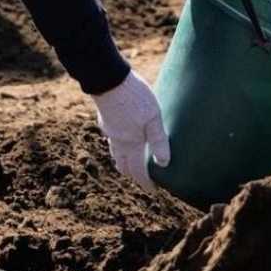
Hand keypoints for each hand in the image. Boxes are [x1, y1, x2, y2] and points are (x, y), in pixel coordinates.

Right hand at [91, 71, 169, 189]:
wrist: (108, 80)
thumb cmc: (134, 97)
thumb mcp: (153, 117)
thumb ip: (159, 140)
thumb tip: (164, 163)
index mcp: (131, 143)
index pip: (138, 171)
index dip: (146, 183)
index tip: (153, 191)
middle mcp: (117, 141)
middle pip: (123, 166)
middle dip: (134, 175)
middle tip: (144, 179)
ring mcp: (109, 131)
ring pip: (115, 154)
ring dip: (124, 162)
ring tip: (134, 163)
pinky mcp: (106, 120)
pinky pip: (112, 141)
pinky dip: (119, 147)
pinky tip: (125, 138)